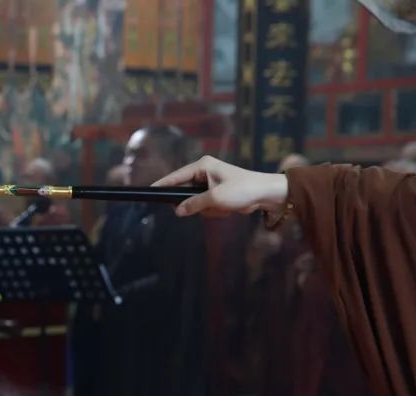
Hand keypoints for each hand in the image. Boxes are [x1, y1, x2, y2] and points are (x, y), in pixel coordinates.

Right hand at [152, 155, 289, 218]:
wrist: (267, 194)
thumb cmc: (243, 190)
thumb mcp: (216, 198)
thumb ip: (194, 204)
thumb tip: (177, 211)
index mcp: (202, 166)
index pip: (176, 176)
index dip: (162, 185)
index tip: (149, 191)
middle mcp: (204, 171)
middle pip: (184, 191)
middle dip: (195, 204)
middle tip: (207, 207)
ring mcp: (210, 182)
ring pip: (195, 202)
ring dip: (207, 209)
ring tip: (223, 207)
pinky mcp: (216, 192)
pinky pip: (205, 206)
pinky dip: (214, 211)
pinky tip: (227, 209)